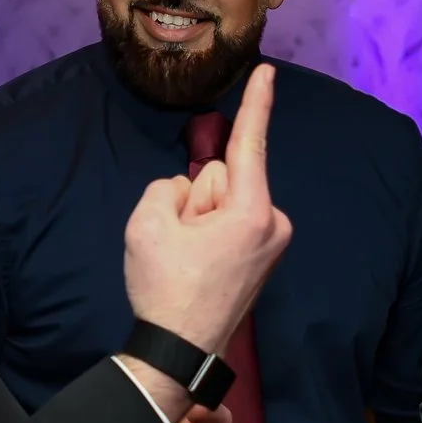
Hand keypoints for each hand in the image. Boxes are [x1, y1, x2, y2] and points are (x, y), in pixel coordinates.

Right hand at [122, 64, 292, 357]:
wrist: (178, 351)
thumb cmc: (166, 289)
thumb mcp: (148, 223)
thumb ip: (170, 186)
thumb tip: (190, 191)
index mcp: (252, 211)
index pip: (250, 143)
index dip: (257, 103)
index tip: (268, 71)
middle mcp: (273, 222)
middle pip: (223, 177)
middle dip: (198, 198)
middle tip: (182, 244)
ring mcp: (272, 240)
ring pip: (222, 199)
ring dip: (200, 219)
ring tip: (190, 259)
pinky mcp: (263, 253)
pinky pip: (227, 220)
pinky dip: (208, 231)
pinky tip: (198, 263)